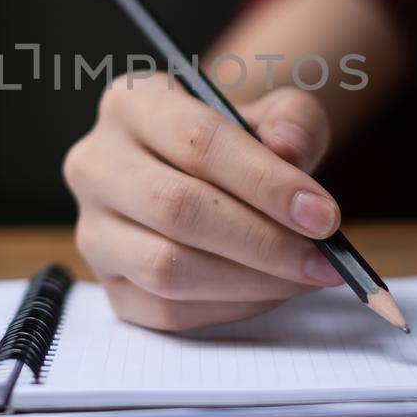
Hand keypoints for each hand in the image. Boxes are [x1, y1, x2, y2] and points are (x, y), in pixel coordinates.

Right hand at [63, 74, 344, 330]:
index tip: (323, 215)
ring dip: (250, 282)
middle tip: (322, 259)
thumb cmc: (241, 143)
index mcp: (130, 104)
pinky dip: (231, 309)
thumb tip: (289, 151)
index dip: (265, 182)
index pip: (197, 141)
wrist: (206, 176)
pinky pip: (167, 312)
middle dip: (262, 241)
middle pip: (176, 209)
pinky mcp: (108, 286)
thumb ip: (293, 121)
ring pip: (167, 268)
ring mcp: (93, 231)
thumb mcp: (276, 114)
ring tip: (303, 277)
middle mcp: (95, 164)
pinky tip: (270, 292)